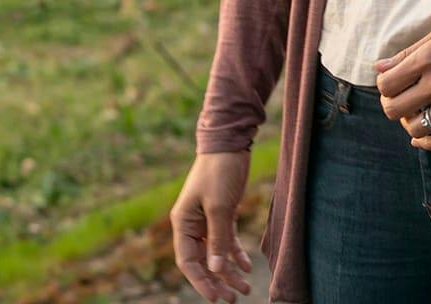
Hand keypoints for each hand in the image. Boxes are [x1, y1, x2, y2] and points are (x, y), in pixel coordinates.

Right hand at [170, 150, 254, 301]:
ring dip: (229, 271)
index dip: (201, 282)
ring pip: (216, 253)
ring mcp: (206, 219)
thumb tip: (215, 268)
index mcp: (183, 223)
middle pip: (202, 261)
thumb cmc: (220, 171)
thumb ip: (217, 239)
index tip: (216, 298)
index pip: (188, 261)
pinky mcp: (222, 213)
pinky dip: (236, 254)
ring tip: (245, 288)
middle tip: (233, 298)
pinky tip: (247, 266)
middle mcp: (192, 225)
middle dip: (217, 281)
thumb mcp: (220, 206)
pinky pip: (226, 240)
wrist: (230, 142)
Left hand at [375, 13, 430, 150]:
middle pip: (395, 110)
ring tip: (416, 113)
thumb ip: (407, 54)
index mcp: (427, 59)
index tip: (393, 83)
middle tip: (402, 99)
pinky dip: (427, 144)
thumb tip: (378, 67)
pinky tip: (421, 138)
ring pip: (416, 129)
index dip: (384, 86)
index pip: (386, 85)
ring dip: (410, 123)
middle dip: (392, 106)